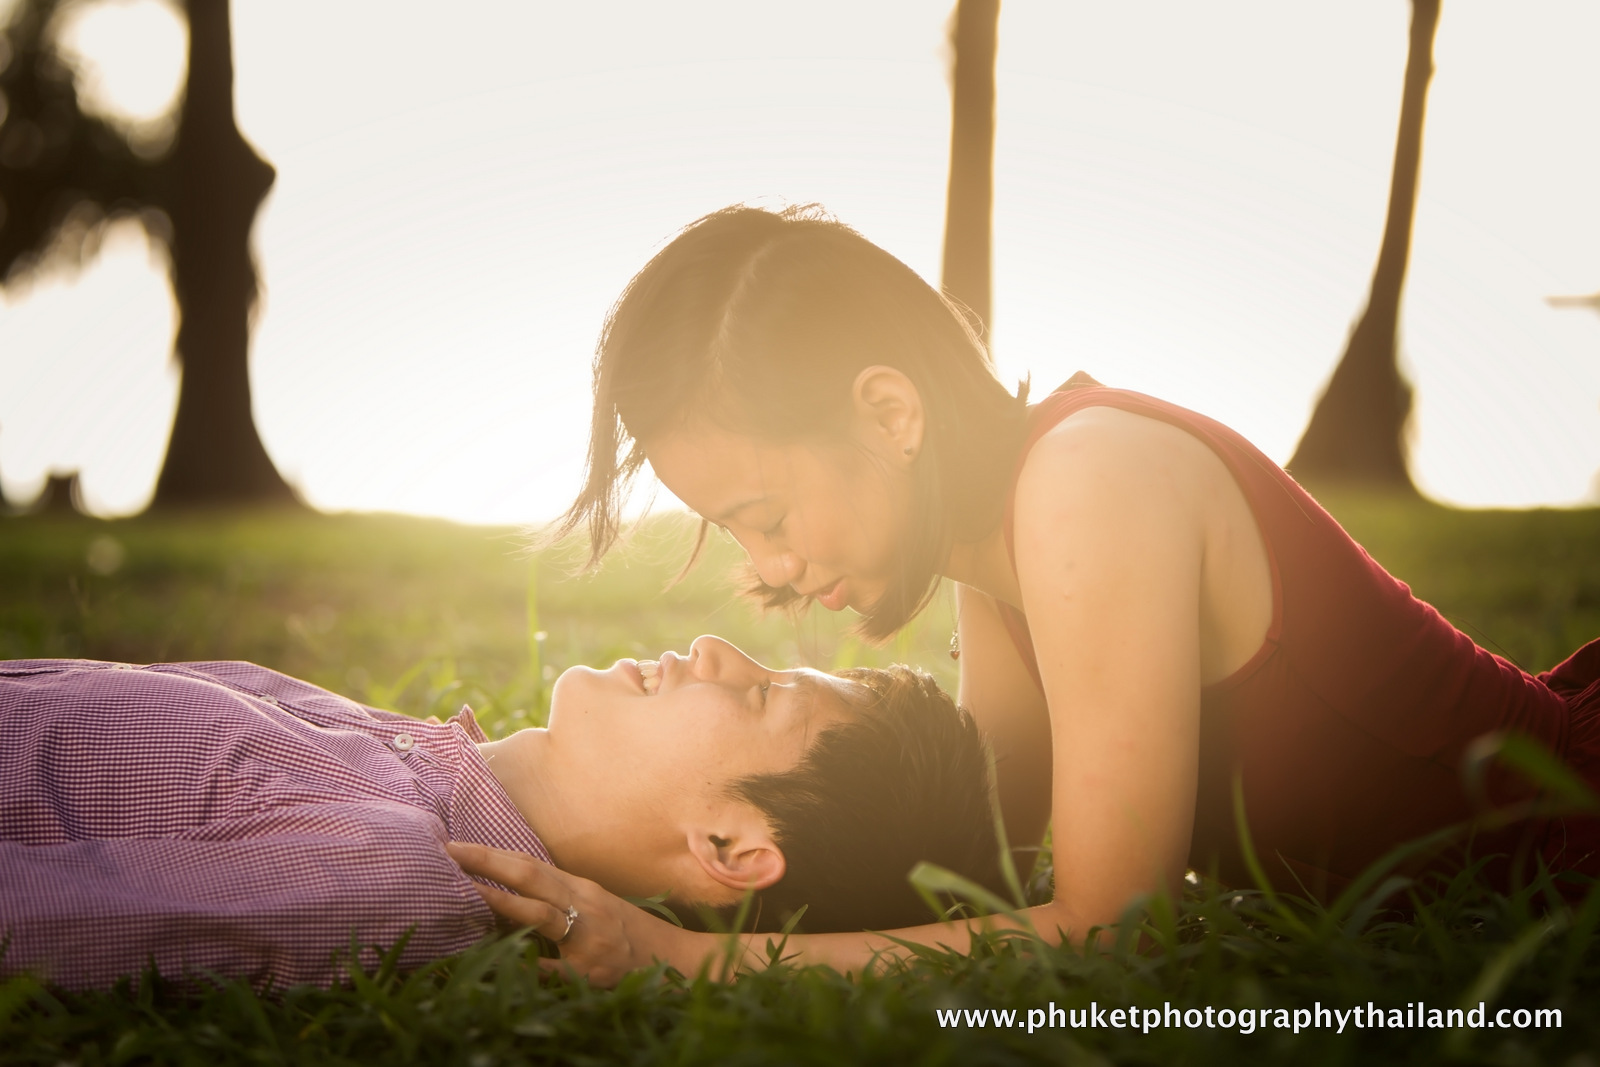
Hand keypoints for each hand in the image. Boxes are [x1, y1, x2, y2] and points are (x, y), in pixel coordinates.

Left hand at [446, 841, 692, 986]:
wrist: (672, 959)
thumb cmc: (623, 933)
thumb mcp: (591, 907)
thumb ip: (553, 899)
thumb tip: (504, 893)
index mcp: (579, 888)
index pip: (529, 863)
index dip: (491, 853)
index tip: (453, 845)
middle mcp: (583, 905)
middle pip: (531, 875)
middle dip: (488, 863)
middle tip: (448, 854)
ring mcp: (588, 937)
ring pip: (542, 914)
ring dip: (503, 902)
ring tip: (469, 893)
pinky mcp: (591, 972)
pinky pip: (555, 968)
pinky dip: (530, 965)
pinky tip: (501, 965)